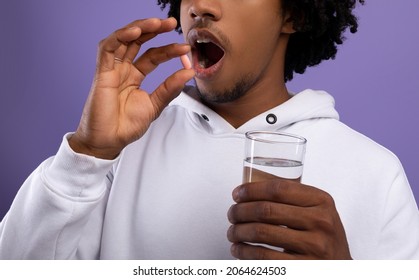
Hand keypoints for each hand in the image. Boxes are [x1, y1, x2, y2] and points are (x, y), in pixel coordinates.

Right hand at [69, 18, 194, 158]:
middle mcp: (123, 69)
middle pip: (138, 42)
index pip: (153, 56)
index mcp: (135, 76)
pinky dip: (120, 37)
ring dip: (139, 28)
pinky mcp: (101, 73)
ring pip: (123, 40)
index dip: (168, 50)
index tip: (185, 48)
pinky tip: (135, 31)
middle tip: (171, 23)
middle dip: (154, 29)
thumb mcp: (154, 106)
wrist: (108, 142)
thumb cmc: (126, 126)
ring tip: (157, 23)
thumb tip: (189, 73)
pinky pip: (108, 49)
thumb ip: (169, 89)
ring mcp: (111, 70)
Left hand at [227, 180, 351, 259]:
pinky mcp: (304, 267)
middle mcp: (321, 221)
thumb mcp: (317, 210)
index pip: (278, 189)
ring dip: (238, 232)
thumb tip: (249, 191)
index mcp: (321, 201)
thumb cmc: (322, 236)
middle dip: (240, 211)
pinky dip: (245, 253)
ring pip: (261, 233)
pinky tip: (239, 250)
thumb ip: (293, 199)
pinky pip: (265, 258)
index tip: (237, 194)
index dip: (251, 190)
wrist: (340, 267)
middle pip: (266, 210)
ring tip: (232, 233)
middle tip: (231, 214)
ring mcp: (315, 246)